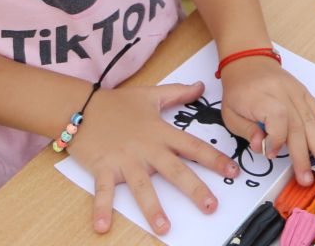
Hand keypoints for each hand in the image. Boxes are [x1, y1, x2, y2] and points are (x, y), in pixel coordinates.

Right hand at [69, 80, 234, 235]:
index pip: (193, 147)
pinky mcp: (103, 167)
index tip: (233, 172)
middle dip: (194, 189)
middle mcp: (146, 148)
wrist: (81, 106)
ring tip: (164, 228)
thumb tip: (200, 86)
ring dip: (153, 208)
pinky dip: (101, 209)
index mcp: (160, 133)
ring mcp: (125, 159)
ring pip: (142, 186)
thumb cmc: (116, 103)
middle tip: (211, 206)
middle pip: (174, 170)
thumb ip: (177, 93)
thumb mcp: (150, 95)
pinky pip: (103, 191)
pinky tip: (102, 227)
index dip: (214, 159)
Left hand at [217, 57, 314, 186]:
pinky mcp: (304, 93)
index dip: (277, 140)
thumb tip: (262, 147)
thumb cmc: (238, 90)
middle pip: (297, 125)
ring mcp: (297, 93)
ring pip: (311, 120)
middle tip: (308, 178)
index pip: (277, 120)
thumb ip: (246, 131)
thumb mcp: (231, 112)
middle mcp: (283, 94)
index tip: (271, 154)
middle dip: (304, 154)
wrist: (249, 61)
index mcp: (262, 98)